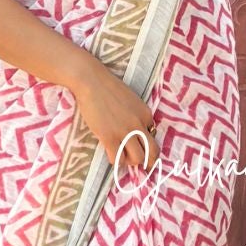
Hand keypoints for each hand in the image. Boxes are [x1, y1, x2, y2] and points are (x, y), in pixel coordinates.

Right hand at [69, 56, 160, 177]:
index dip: (145, 142)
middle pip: (152, 152)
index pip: (153, 135)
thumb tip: (135, 131)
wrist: (92, 81)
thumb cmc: (108, 87)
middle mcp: (139, 125)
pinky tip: (110, 154)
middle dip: (148, 161)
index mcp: (146, 114)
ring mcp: (125, 132)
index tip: (137, 143)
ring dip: (131, 162)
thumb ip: (136, 115)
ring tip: (123, 156)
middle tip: (140, 164)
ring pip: (138, 159)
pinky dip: (116, 161)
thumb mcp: (131, 100)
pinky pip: (118, 159)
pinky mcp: (109, 137)